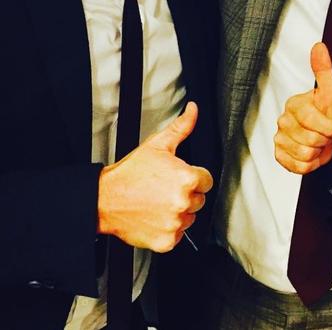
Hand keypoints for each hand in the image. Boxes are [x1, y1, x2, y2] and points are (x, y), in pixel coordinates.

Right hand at [97, 101, 213, 252]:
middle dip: (187, 193)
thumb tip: (193, 110)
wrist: (104, 199)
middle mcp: (183, 202)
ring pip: (190, 217)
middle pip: (199, 199)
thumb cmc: (130, 173)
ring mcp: (174, 223)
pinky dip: (168, 229)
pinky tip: (155, 216)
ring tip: (159, 202)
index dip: (195, 177)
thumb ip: (181, 127)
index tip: (180, 177)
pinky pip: (177, 235)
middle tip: (165, 189)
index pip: (207, 180)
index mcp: (186, 178)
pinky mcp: (166, 240)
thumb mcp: (158, 145)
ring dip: (179, 211)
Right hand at [274, 42, 331, 173]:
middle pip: (308, 139)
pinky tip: (313, 155)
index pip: (310, 120)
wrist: (328, 133)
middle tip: (328, 136)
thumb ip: (324, 69)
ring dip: (318, 153)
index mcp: (294, 104)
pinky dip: (310, 165)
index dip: (328, 127)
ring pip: (303, 155)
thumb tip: (319, 46)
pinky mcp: (280, 155)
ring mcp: (279, 138)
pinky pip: (296, 167)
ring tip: (321, 144)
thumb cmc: (330, 111)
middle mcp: (282, 120)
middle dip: (325, 141)